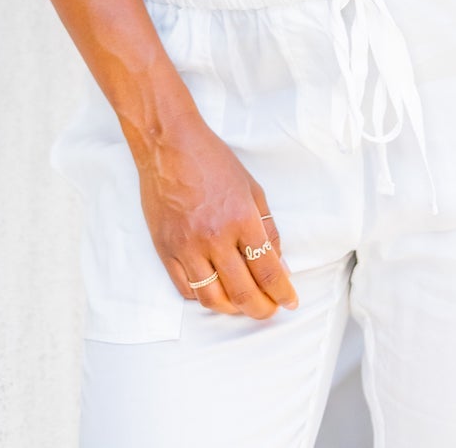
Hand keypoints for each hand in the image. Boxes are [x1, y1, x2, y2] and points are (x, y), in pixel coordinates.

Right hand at [131, 107, 297, 319]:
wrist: (169, 145)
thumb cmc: (212, 160)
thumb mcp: (251, 187)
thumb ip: (267, 227)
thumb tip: (278, 263)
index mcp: (242, 218)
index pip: (268, 271)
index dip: (283, 293)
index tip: (290, 301)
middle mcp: (215, 237)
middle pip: (243, 293)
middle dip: (262, 309)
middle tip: (269, 310)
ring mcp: (187, 246)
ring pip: (213, 299)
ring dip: (232, 309)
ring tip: (242, 305)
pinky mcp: (166, 249)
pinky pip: (186, 288)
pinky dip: (203, 296)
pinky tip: (215, 291)